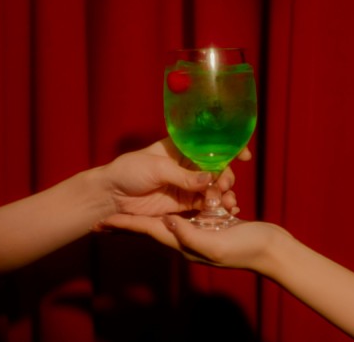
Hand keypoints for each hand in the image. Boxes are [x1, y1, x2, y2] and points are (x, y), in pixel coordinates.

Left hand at [96, 138, 250, 220]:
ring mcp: (186, 184)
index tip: (244, 155)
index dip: (230, 147)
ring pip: (213, 187)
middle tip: (225, 184)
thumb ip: (183, 176)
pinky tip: (225, 209)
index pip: (211, 144)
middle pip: (217, 167)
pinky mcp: (183, 203)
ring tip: (225, 200)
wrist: (110, 196)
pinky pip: (204, 204)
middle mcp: (187, 164)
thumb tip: (209, 180)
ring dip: (223, 192)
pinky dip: (215, 207)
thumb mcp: (157, 169)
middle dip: (226, 175)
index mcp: (181, 147)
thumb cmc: (128, 171)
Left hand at [101, 213, 289, 272]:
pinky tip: (174, 198)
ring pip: (172, 214)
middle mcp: (188, 235)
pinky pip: (193, 209)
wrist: (273, 250)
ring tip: (132, 204)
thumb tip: (166, 222)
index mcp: (184, 241)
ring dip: (154, 210)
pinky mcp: (213, 221)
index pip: (147, 231)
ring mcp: (200, 229)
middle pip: (152, 225)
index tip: (102, 222)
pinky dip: (183, 202)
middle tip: (107, 215)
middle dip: (131, 221)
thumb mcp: (215, 244)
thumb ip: (189, 234)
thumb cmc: (246, 249)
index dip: (125, 226)